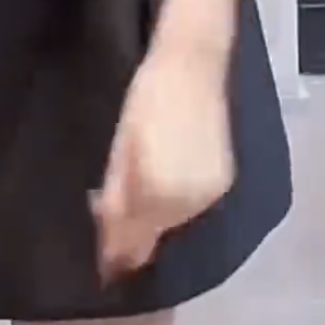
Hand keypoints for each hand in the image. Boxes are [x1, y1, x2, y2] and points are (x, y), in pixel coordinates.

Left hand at [93, 42, 233, 282]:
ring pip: (174, 222)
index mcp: (156, 190)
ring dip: (154, 215)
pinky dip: (175, 201)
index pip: (132, 239)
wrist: (193, 65)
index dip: (114, 249)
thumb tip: (108, 240)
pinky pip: (192, 206)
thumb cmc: (146, 97)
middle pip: (154, 232)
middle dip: (132, 228)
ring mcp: (210, 193)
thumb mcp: (120, 146)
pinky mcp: (224, 182)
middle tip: (110, 207)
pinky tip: (162, 180)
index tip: (101, 260)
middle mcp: (188, 201)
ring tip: (136, 184)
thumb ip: (115, 196)